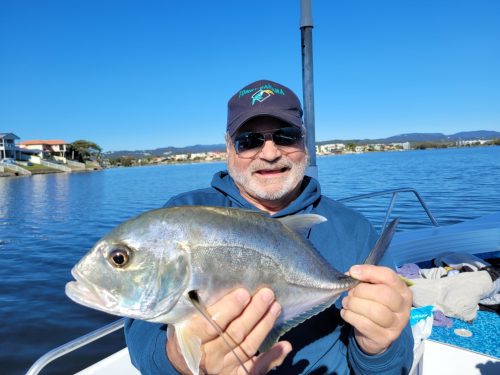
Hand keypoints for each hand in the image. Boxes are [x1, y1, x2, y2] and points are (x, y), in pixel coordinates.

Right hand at [166, 288, 291, 373]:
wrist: (184, 360)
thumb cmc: (187, 330)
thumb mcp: (184, 318)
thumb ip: (201, 307)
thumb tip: (222, 284)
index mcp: (190, 338)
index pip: (211, 325)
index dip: (229, 309)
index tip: (244, 293)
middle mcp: (208, 356)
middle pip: (234, 334)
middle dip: (253, 313)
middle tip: (267, 294)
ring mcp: (223, 367)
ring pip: (248, 346)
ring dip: (264, 325)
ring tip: (275, 306)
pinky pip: (256, 368)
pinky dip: (272, 357)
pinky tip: (285, 345)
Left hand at [341, 265, 411, 354]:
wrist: (374, 335)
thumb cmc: (374, 306)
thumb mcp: (372, 290)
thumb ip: (365, 279)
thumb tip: (352, 273)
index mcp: (402, 291)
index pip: (389, 276)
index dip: (369, 272)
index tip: (353, 272)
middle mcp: (403, 307)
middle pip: (383, 294)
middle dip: (361, 291)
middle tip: (350, 293)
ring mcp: (396, 325)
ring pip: (375, 311)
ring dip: (355, 304)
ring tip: (346, 303)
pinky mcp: (384, 338)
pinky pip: (365, 325)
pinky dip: (351, 316)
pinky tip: (346, 313)